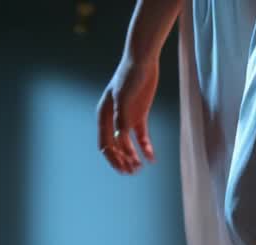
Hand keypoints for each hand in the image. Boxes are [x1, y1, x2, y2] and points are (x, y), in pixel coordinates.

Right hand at [97, 56, 158, 173]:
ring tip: (140, 168)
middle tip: (132, 172)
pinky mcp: (139, 116)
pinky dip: (146, 148)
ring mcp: (127, 118)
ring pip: (128, 144)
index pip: (105, 144)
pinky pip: (141, 137)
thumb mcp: (124, 96)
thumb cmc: (129, 76)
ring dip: (133, 158)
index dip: (113, 158)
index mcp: (104, 116)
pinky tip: (152, 158)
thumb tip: (120, 137)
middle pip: (116, 147)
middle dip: (123, 161)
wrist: (142, 61)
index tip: (123, 168)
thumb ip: (121, 117)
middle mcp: (113, 119)